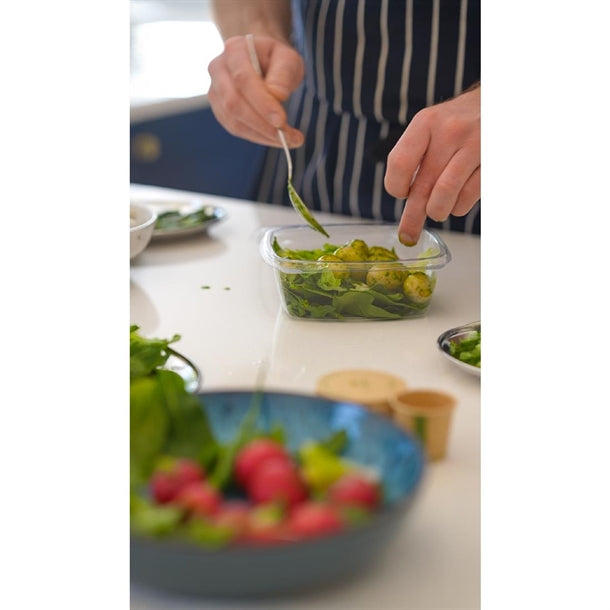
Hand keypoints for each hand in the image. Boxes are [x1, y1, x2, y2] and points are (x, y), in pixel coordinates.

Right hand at [207, 35, 304, 147]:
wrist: (261, 61)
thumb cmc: (276, 59)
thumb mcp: (288, 59)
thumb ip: (283, 74)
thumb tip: (277, 96)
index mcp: (234, 50)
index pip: (244, 80)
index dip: (262, 103)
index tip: (282, 121)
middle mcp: (218, 69)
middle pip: (234, 103)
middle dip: (262, 125)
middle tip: (289, 137)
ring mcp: (215, 91)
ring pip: (233, 121)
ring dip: (261, 135)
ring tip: (288, 140)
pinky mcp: (220, 109)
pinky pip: (235, 128)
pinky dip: (257, 137)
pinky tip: (274, 138)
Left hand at [384, 85, 480, 244]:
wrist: (496, 105)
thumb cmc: (456, 123)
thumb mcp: (430, 126)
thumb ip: (414, 157)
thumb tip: (405, 200)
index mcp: (426, 123)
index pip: (400, 163)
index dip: (397, 186)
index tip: (401, 193)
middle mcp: (450, 132)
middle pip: (422, 186)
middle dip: (412, 218)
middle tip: (408, 234)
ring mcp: (475, 146)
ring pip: (445, 195)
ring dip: (437, 211)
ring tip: (437, 211)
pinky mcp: (493, 162)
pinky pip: (468, 197)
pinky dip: (458, 207)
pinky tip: (457, 201)